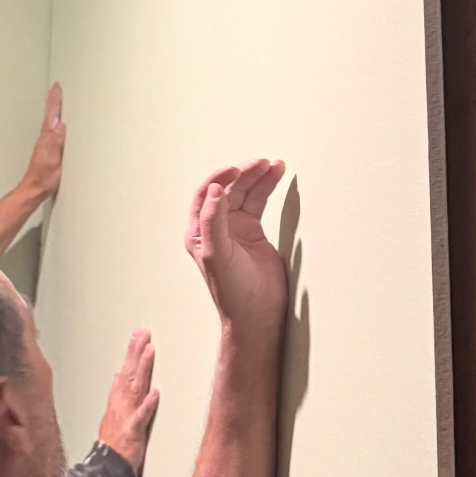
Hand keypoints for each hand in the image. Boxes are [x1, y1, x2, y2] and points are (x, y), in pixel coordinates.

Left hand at [23, 84, 66, 201]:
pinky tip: (57, 125)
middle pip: (49, 115)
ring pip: (49, 122)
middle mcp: (45, 138)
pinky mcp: (47, 150)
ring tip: (57, 102)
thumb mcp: (54, 160)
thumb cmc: (44, 178)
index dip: (54, 100)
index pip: (51, 114)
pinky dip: (54, 123)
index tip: (56, 88)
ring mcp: (45, 144)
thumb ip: (57, 143)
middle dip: (53, 101)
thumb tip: (61, 126)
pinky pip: (51, 131)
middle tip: (56, 89)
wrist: (34, 188)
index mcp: (47, 138)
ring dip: (53, 110)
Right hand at [98, 329, 159, 473]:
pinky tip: (155, 393)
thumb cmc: (113, 443)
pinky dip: (147, 405)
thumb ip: (116, 395)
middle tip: (143, 332)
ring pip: (135, 388)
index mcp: (117, 400)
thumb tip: (117, 376)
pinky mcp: (133, 431)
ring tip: (149, 351)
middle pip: (129, 373)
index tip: (138, 335)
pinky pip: (141, 416)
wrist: (107, 467)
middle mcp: (120, 404)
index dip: (131, 352)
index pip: (124, 371)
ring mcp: (126, 416)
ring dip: (142, 369)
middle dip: (135, 351)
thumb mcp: (111, 414)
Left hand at [185, 160, 287, 334]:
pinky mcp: (254, 232)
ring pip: (245, 193)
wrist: (257, 314)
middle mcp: (215, 227)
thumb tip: (214, 190)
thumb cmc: (232, 291)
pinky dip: (267, 188)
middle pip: (228, 190)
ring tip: (274, 165)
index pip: (206, 194)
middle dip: (244, 173)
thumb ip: (214, 222)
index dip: (220, 178)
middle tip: (260, 162)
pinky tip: (276, 175)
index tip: (236, 168)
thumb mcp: (218, 255)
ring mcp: (235, 229)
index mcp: (199, 231)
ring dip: (258, 177)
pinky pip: (259, 203)